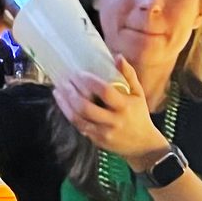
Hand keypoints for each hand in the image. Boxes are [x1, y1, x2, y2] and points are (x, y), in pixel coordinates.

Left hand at [52, 54, 168, 172]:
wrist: (143, 144)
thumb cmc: (139, 114)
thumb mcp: (138, 94)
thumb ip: (129, 75)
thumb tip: (117, 56)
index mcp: (125, 106)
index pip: (105, 91)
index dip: (89, 81)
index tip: (79, 73)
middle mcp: (114, 121)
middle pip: (86, 107)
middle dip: (71, 93)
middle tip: (64, 81)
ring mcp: (104, 132)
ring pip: (78, 118)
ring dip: (65, 104)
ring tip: (58, 91)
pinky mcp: (97, 140)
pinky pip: (79, 126)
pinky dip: (69, 114)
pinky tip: (63, 104)